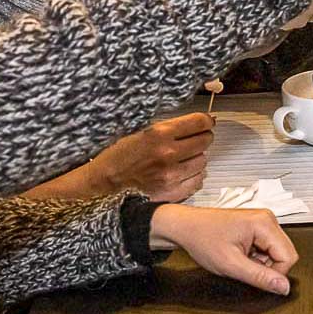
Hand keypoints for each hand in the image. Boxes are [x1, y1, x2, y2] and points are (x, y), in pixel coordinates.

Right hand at [79, 112, 214, 200]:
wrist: (105, 184)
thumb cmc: (119, 156)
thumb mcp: (140, 131)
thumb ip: (167, 127)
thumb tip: (196, 122)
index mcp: (159, 134)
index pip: (198, 122)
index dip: (206, 121)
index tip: (206, 122)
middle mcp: (168, 154)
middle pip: (205, 141)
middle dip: (203, 138)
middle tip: (196, 139)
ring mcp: (172, 175)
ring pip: (203, 161)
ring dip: (197, 157)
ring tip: (184, 158)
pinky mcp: (173, 192)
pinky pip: (197, 181)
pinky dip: (193, 175)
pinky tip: (183, 172)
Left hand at [149, 204, 297, 295]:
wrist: (186, 227)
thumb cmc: (202, 239)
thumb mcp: (230, 265)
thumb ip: (260, 277)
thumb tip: (283, 287)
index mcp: (264, 224)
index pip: (289, 257)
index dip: (274, 274)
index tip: (254, 276)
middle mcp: (267, 219)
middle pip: (285, 253)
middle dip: (267, 267)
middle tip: (243, 266)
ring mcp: (262, 221)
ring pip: (276, 252)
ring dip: (260, 262)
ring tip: (238, 258)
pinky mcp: (257, 226)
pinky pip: (267, 247)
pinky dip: (255, 256)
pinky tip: (239, 253)